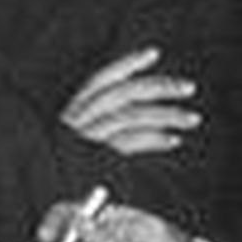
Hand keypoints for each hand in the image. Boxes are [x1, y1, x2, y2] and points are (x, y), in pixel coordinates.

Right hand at [62, 48, 198, 154]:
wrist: (49, 188)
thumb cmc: (66, 162)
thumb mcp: (79, 135)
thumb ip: (101, 116)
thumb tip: (139, 97)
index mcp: (75, 109)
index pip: (101, 79)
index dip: (127, 64)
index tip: (154, 53)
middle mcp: (80, 120)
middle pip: (124, 94)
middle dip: (159, 87)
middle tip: (189, 87)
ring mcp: (88, 139)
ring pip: (131, 117)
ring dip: (165, 115)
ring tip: (191, 118)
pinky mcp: (97, 159)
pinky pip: (129, 144)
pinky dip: (153, 141)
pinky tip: (173, 140)